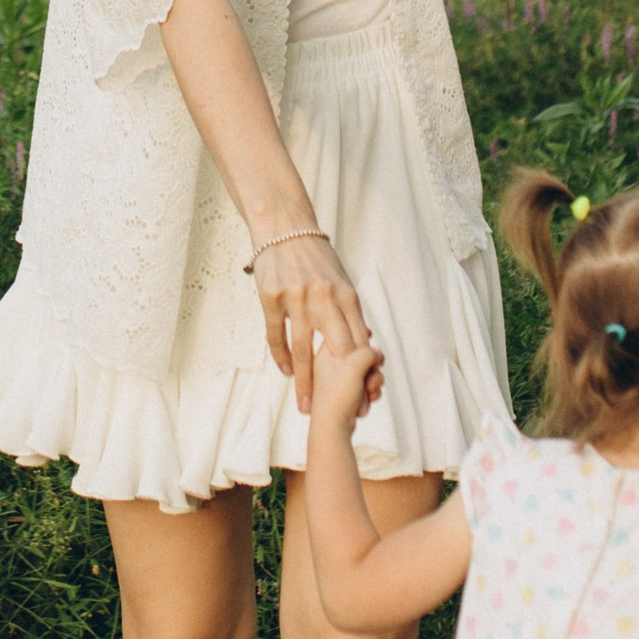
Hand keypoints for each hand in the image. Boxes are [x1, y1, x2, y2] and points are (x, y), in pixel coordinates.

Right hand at [254, 230, 370, 393]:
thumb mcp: (341, 281)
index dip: (362, 373)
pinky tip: (285, 372)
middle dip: (338, 386)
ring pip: (302, 350)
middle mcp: (324, 298)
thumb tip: (367, 340)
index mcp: (346, 295)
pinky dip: (280, 357)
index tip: (364, 397)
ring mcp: (296, 299)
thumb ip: (351, 312)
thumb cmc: (316, 257)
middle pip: (334, 352)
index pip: (358, 342)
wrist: (285, 226)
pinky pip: (276, 335)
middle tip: (341, 412)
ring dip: (305, 381)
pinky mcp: (271, 298)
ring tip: (306, 404)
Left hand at [305, 324, 386, 437]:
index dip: (362, 336)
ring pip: (368, 371)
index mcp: (326, 352)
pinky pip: (367, 385)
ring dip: (374, 382)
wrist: (332, 427)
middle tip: (371, 375)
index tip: (370, 338)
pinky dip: (370, 393)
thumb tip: (377, 353)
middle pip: (362, 353)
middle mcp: (332, 364)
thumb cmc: (337, 396)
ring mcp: (341, 378)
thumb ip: (368, 352)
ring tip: (369, 393)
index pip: (347, 333)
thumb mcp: (354, 365)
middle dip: (372, 367)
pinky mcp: (349, 392)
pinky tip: (367, 402)